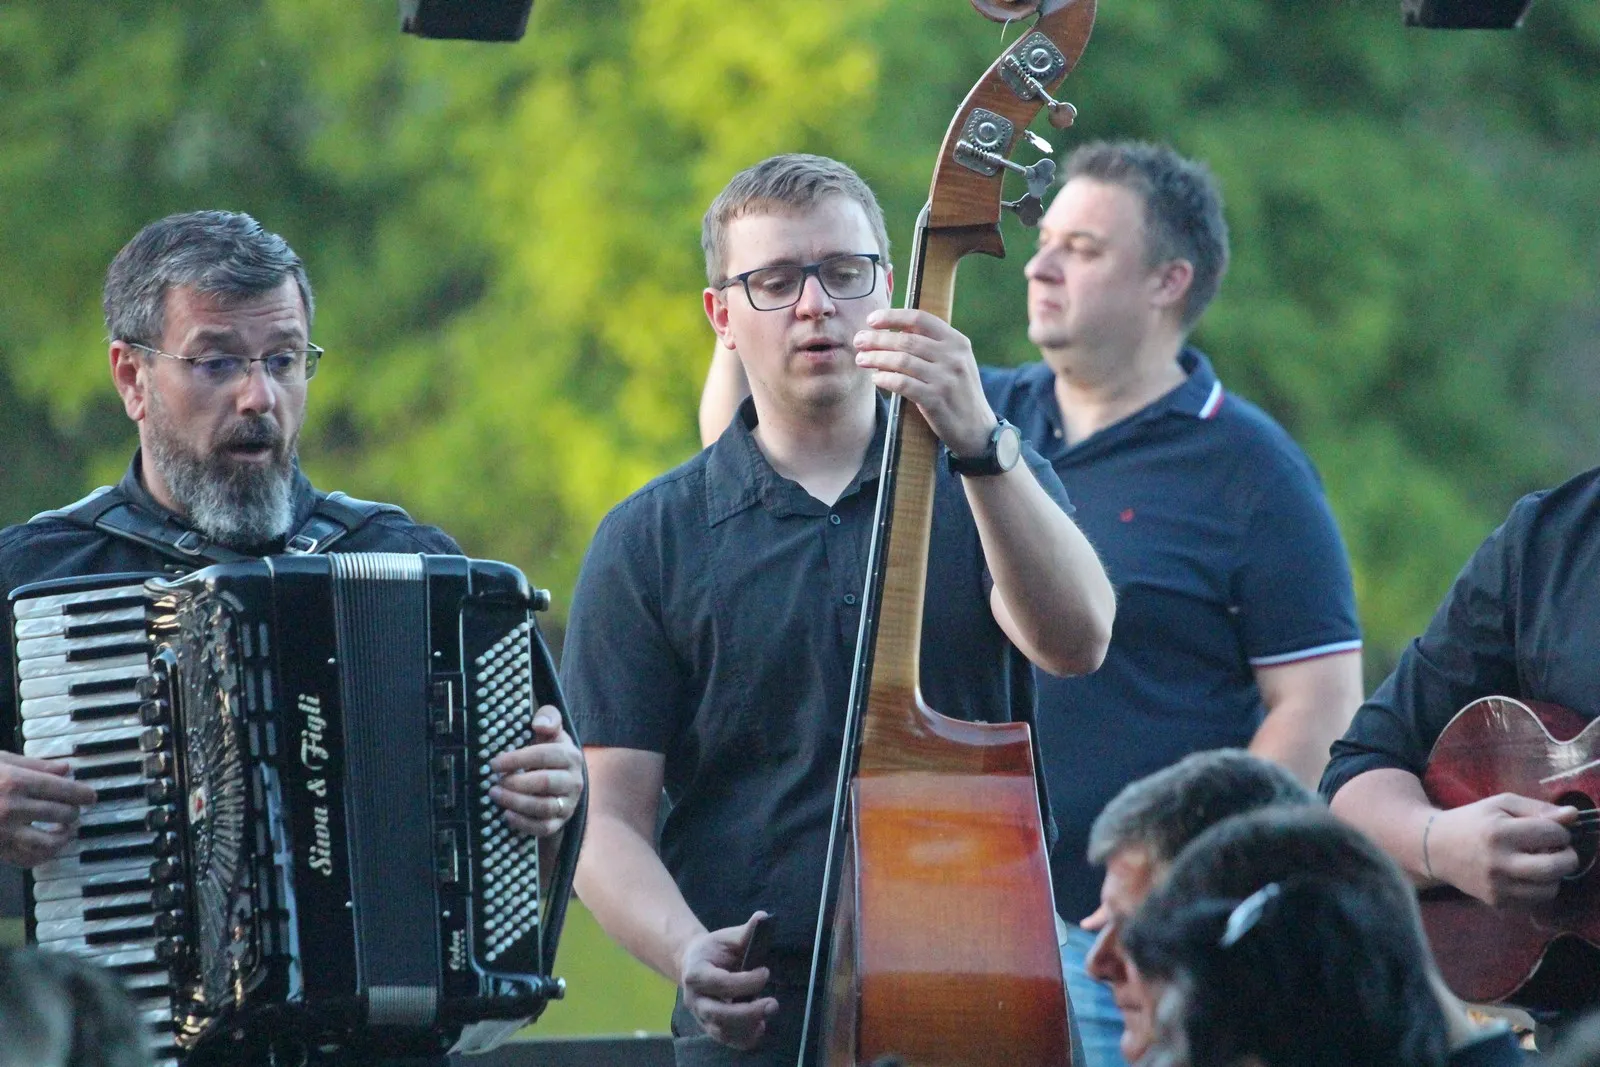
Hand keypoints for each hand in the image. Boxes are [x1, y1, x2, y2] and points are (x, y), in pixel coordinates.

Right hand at [0, 752, 95, 867]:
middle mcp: (11, 809)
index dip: (85, 794)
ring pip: (49, 843)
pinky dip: (42, 856)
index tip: (91, 796)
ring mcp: (1, 833)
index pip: (66, 791)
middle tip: (75, 810)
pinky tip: (47, 848)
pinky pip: (26, 860)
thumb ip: (35, 766)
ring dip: (64, 838)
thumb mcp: (0, 761)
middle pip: (63, 815)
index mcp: (16, 782)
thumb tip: (66, 769)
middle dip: (74, 813)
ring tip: (66, 831)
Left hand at [488, 705, 584, 837]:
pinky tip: (507, 815)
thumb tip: (540, 724)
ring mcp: (568, 804)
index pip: (546, 756)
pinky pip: (543, 828)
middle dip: (515, 783)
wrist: (563, 781)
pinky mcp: (560, 822)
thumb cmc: (550, 754)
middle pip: (545, 783)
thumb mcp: (551, 733)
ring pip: (543, 807)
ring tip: (495, 794)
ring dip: (515, 802)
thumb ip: (549, 718)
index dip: (518, 759)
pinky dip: (523, 823)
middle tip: (494, 782)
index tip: (495, 763)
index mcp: (571, 756)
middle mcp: (574, 781)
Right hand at [677, 912, 778, 1049]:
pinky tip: (760, 1027)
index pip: (720, 983)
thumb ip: (746, 932)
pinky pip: (726, 1040)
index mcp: (696, 973)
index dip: (746, 981)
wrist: (693, 964)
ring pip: (722, 1031)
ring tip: (768, 1014)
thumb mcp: (726, 938)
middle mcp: (695, 999)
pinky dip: (744, 1039)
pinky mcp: (709, 1028)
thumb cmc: (713, 950)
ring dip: (748, 1027)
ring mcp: (700, 1016)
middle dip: (748, 1012)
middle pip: (718, 1014)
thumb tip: (765, 917)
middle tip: (773, 1003)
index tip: (765, 971)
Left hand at [853, 309, 997, 458]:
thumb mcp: (954, 362)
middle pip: (906, 340)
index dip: (892, 316)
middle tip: (858, 341)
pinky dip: (885, 379)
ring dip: (876, 358)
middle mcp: (953, 357)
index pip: (920, 319)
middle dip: (877, 339)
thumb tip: (894, 328)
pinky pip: (903, 384)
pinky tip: (875, 378)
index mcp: (957, 342)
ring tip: (861, 359)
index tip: (871, 320)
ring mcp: (945, 378)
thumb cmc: (958, 392)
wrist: (977, 428)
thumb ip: (931, 345)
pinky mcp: (936, 399)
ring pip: (902, 361)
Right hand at [1428, 793, 1579, 906]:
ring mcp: (1497, 886)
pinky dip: (1539, 888)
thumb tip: (1574, 815)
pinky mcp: (1496, 902)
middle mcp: (1498, 862)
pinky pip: (1535, 901)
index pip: (1551, 833)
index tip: (1551, 830)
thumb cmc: (1472, 821)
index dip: (1560, 830)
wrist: (1434, 848)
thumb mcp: (1500, 804)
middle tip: (1561, 850)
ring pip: (1549, 889)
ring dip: (1554, 875)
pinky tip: (1526, 875)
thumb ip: (1537, 808)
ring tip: (1541, 862)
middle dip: (1568, 857)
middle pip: (1554, 867)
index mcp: (1499, 832)